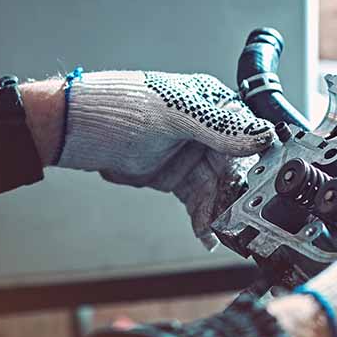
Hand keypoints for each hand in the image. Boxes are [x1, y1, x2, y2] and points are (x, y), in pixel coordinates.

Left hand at [52, 70, 274, 247]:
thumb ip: (220, 127)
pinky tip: (207, 234)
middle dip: (236, 193)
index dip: (256, 160)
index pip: (247, 133)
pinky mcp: (175, 177)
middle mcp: (205, 128)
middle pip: (235, 166)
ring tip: (220, 230)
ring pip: (217, 188)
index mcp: (210, 102)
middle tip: (239, 217)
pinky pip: (198, 201)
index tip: (261, 186)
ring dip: (220, 210)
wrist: (73, 132)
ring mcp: (190, 154)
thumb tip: (262, 136)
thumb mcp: (173, 115)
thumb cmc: (116, 107)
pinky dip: (203, 218)